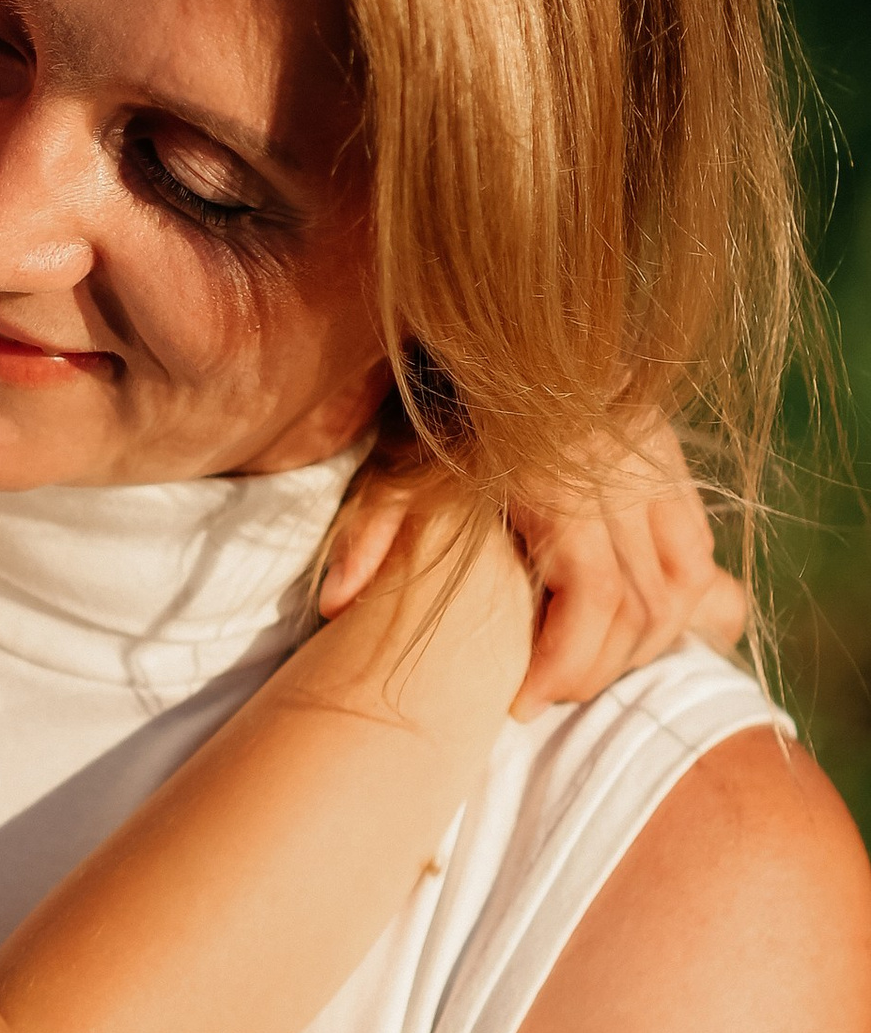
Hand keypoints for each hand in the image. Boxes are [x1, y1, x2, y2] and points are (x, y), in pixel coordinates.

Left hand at [322, 418, 743, 718]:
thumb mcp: (396, 464)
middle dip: (597, 669)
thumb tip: (336, 604)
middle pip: (644, 608)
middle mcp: (626, 479)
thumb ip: (370, 531)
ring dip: (642, 641)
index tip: (521, 702)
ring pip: (684, 585)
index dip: (567, 665)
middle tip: (542, 696)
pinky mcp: (674, 461)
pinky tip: (625, 623)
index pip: (597, 599)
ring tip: (580, 668)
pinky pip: (696, 550)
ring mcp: (660, 467)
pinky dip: (674, 598)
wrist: (499, 329)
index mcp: (565, 485)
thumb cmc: (439, 402)